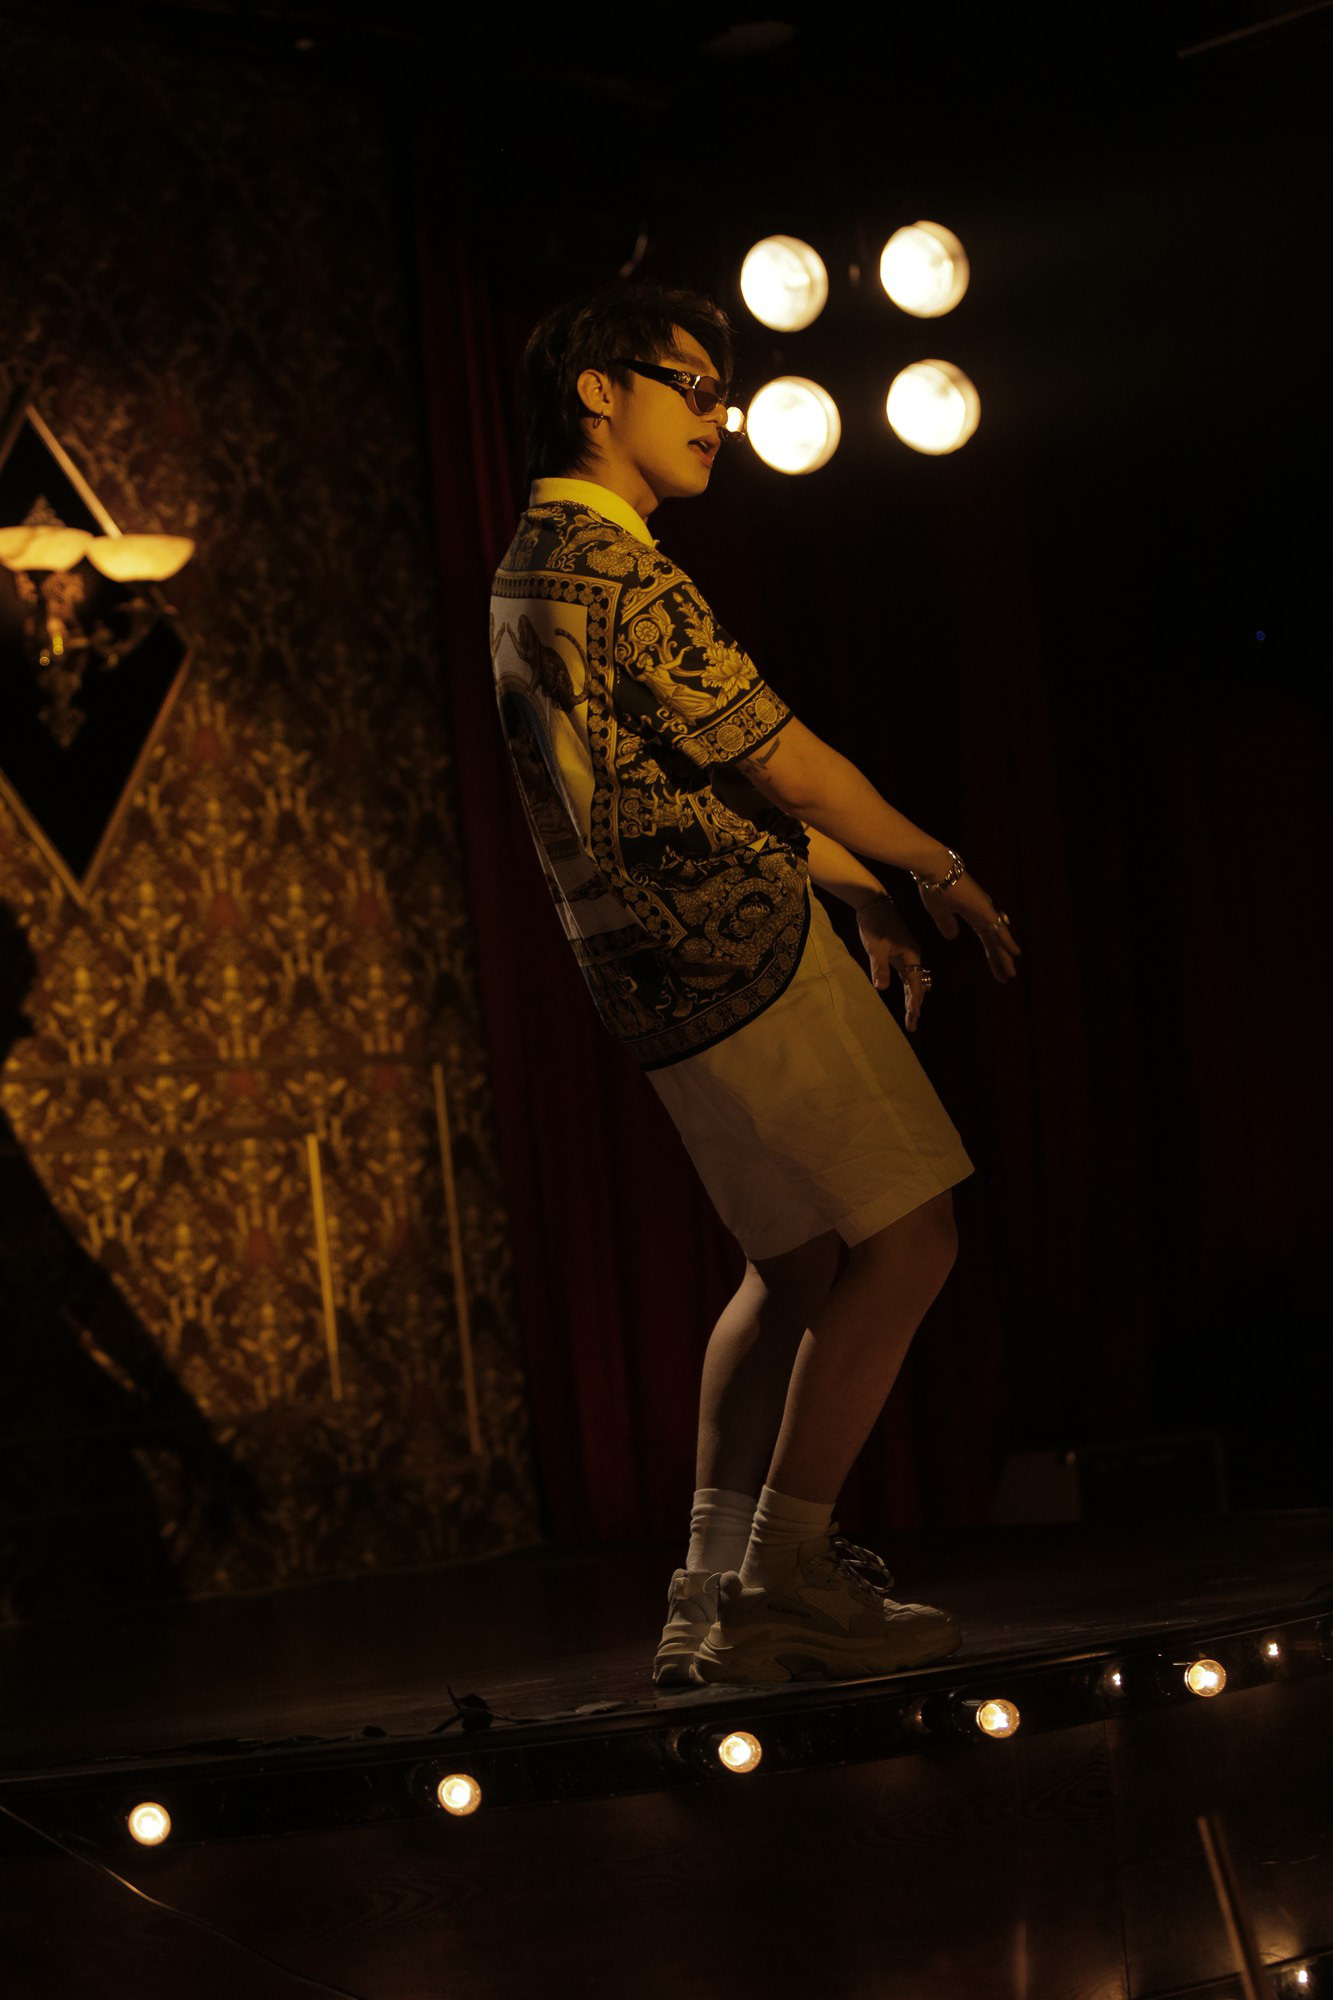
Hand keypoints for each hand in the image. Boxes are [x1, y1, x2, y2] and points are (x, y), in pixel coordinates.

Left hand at [856, 896, 932, 1032]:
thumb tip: (881, 988)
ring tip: (911, 1019)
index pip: (914, 983)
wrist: (874, 903)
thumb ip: (879, 966)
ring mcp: (908, 956)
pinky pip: (907, 976)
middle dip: (915, 1005)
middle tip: (912, 1025)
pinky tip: (907, 1001)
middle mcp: (913, 957)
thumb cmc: (875, 924)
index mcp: (911, 955)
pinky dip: (907, 990)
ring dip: (912, 1000)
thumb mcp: (875, 946)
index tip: (914, 1016)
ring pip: (912, 982)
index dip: (914, 1001)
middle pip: (916, 985)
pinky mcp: (901, 954)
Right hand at [918, 871, 1021, 981]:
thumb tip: (952, 937)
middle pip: (994, 941)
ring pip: (998, 937)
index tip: (997, 970)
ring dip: (1004, 956)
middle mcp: (983, 912)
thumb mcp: (938, 911)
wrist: (933, 869)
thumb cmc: (933, 886)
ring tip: (1011, 973)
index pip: (986, 939)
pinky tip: (1015, 953)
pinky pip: (997, 928)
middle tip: (1007, 977)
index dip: (991, 955)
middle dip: (1000, 960)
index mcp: (972, 913)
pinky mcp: (983, 907)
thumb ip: (946, 924)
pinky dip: (1007, 941)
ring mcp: (985, 909)